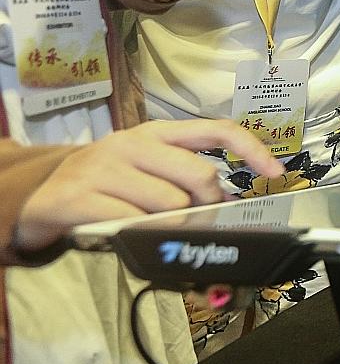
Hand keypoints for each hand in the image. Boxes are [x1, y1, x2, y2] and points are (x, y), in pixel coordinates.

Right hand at [14, 119, 283, 253]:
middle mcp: (133, 143)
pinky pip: (133, 222)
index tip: (275, 172)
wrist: (41, 194)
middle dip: (206, 204)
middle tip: (191, 217)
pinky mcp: (80, 196)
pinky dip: (139, 233)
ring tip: (147, 221)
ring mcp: (105, 167)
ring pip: (170, 205)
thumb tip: (231, 201)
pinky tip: (124, 228)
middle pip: (200, 175)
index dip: (251, 149)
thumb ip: (185, 176)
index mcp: (157, 132)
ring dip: (170, 224)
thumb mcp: (147, 169)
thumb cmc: (107, 183)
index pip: (217, 130)